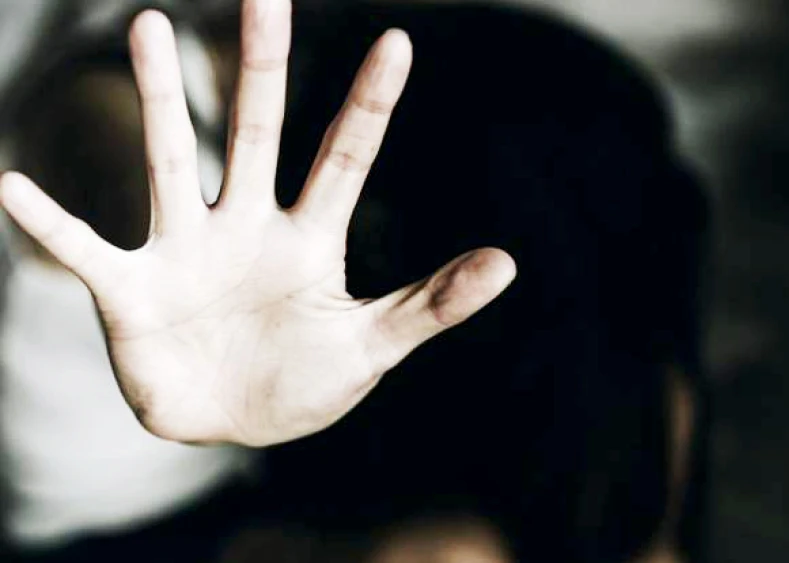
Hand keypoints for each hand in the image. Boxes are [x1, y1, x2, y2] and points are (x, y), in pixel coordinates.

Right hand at [0, 0, 515, 446]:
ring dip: (158, 100)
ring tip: (147, 24)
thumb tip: (509, 261)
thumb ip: (432, 303)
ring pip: (170, 161)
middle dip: (259, 68)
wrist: (233, 424)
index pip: (345, 158)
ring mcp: (185, 251)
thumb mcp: (373, 345)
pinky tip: (11, 186)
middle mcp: (244, 226)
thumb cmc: (304, 382)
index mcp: (309, 238)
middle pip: (255, 133)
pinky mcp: (131, 292)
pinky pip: (85, 251)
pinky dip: (50, 224)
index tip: (399, 43)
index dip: (370, 105)